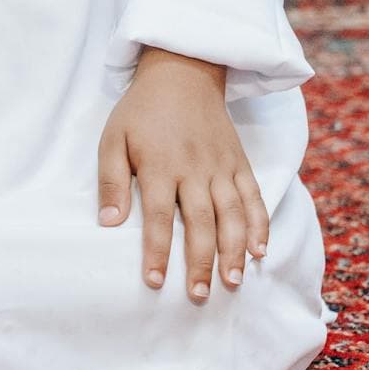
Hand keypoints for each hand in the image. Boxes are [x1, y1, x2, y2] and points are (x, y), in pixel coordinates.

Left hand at [97, 47, 267, 299]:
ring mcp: (222, 167)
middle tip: (198, 295)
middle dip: (200, 262)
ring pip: (232, 215)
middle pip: (200, 222)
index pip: (157, 217)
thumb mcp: (112, 139)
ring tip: (233, 282)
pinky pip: (254, 197)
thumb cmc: (141, 111)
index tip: (154, 282)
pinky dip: (259, 225)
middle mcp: (195, 169)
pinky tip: (260, 251)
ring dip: (234, 251)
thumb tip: (108, 224)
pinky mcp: (240, 162)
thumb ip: (111, 181)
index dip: (156, 251)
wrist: (183, 73)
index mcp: (160, 165)